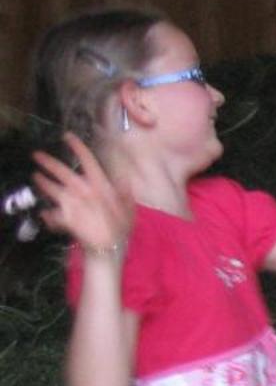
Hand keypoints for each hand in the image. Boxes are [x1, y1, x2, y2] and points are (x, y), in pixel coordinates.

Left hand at [31, 133, 133, 256]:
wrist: (107, 249)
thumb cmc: (121, 229)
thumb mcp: (129, 208)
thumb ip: (125, 192)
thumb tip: (126, 178)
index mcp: (100, 185)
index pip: (88, 160)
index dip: (77, 146)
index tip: (67, 136)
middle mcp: (84, 191)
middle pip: (62, 172)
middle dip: (48, 162)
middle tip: (36, 155)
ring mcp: (72, 204)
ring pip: (52, 189)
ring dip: (42, 183)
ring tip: (36, 178)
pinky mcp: (62, 217)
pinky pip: (51, 214)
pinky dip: (48, 215)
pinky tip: (46, 215)